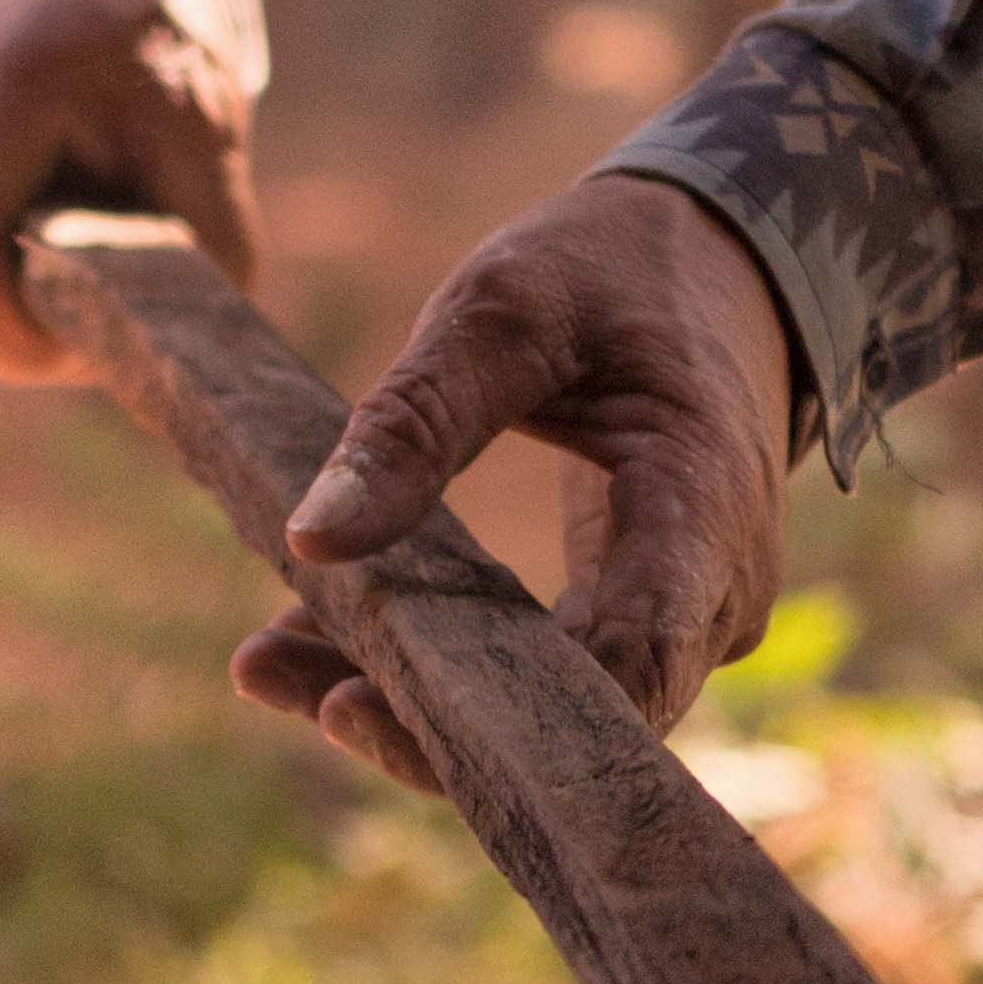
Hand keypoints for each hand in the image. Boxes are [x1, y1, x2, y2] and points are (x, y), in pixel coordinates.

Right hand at [0, 0, 258, 382]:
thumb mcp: (209, 156)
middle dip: (32, 334)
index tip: (91, 338)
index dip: (26, 336)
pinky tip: (11, 232)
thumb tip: (164, 365)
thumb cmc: (149, 74)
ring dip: (4, 316)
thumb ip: (195, 267)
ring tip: (59, 249)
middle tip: (100, 288)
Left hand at [231, 173, 795, 791]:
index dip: (497, 722)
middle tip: (265, 672)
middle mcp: (712, 596)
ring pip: (547, 713)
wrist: (720, 261)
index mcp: (705, 509)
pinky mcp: (638, 622)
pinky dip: (436, 663)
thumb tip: (311, 538)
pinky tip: (316, 638)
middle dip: (416, 721)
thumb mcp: (509, 309)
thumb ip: (416, 420)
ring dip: (408, 698)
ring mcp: (685, 621)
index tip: (355, 707)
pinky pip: (539, 675)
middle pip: (571, 720)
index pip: (624, 670)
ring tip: (262, 661)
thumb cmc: (619, 270)